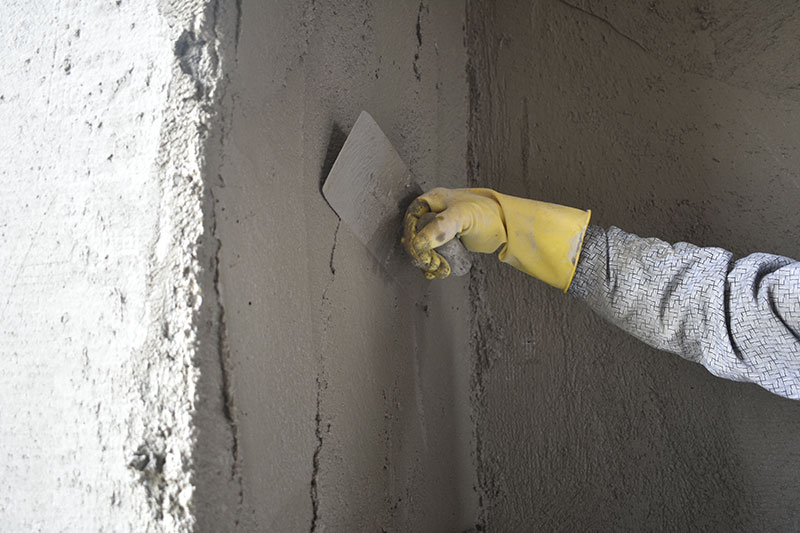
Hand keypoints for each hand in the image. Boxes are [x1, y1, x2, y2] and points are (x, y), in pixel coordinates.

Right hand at [402, 187, 590, 289]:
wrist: (508, 226)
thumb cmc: (489, 213)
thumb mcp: (463, 216)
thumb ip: (440, 227)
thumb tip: (418, 244)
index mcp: (433, 200)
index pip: (411, 219)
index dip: (411, 236)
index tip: (418, 252)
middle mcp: (434, 213)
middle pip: (415, 236)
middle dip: (421, 253)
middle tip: (431, 264)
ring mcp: (441, 227)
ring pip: (422, 247)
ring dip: (427, 262)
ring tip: (439, 270)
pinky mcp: (448, 241)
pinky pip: (433, 254)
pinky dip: (433, 265)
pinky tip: (439, 271)